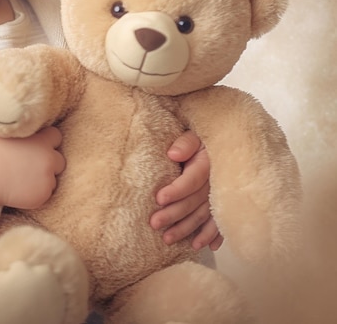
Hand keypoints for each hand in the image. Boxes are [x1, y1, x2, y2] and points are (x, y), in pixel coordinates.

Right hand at [0, 127, 64, 223]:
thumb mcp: (6, 133)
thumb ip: (22, 131)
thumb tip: (23, 124)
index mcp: (42, 141)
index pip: (56, 136)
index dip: (47, 141)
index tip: (37, 145)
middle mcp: (49, 159)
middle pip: (59, 160)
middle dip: (48, 162)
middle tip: (31, 165)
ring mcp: (47, 179)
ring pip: (52, 178)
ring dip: (43, 178)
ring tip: (23, 178)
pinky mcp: (43, 195)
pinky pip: (45, 193)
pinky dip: (37, 192)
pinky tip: (21, 188)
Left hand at [150, 130, 223, 250]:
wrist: (224, 140)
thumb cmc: (203, 137)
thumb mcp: (194, 134)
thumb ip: (185, 143)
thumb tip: (173, 154)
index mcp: (208, 163)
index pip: (192, 180)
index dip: (176, 190)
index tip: (159, 198)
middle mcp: (218, 181)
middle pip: (195, 202)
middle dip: (175, 214)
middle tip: (155, 224)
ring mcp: (224, 194)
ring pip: (205, 216)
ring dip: (188, 230)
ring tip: (168, 240)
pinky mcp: (226, 202)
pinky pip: (221, 222)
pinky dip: (213, 235)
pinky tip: (204, 246)